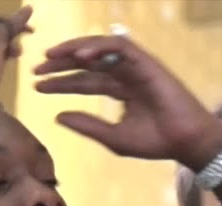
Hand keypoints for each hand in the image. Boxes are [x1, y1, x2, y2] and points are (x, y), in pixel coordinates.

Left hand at [33, 34, 221, 169]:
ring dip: (75, 50)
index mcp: (121, 91)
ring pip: (100, 50)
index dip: (62, 82)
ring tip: (52, 56)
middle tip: (37, 69)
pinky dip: (99, 47)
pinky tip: (80, 56)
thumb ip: (87, 126)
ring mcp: (136, 67)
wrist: (184, 142)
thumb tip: (57, 117)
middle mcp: (126, 75)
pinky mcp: (146, 62)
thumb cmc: (155, 142)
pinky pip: (119, 46)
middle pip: (88, 64)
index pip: (86, 82)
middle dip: (62, 64)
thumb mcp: (113, 137)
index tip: (38, 85)